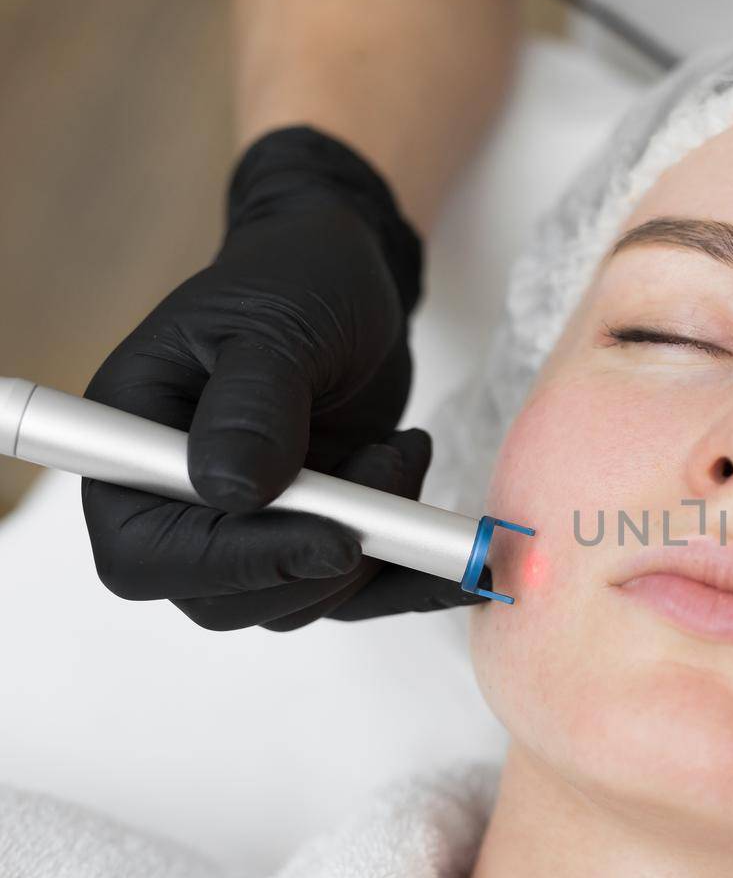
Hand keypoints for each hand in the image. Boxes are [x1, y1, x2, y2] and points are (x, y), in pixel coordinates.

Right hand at [80, 126, 490, 630]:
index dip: (232, 567)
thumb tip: (232, 492)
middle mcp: (178, 499)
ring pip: (300, 601)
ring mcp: (248, 525)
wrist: (351, 276)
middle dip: (322, 558)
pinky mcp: (313, 530)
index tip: (331, 538)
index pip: (144, 555)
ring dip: (373, 545)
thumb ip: (254, 405)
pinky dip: (409, 578)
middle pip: (225, 600)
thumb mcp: (275, 328)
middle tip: (385, 468)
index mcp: (131, 444)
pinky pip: (354, 591)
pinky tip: (456, 550)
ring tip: (400, 447)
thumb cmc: (295, 279)